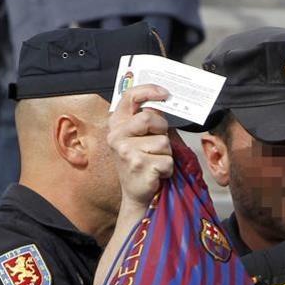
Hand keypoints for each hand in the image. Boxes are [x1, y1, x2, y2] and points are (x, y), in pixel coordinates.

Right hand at [107, 84, 172, 210]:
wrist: (136, 194)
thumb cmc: (141, 163)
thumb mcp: (140, 138)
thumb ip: (148, 120)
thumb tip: (163, 103)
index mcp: (117, 124)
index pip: (130, 96)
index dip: (149, 91)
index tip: (165, 93)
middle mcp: (117, 135)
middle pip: (150, 117)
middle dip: (162, 130)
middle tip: (159, 144)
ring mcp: (126, 151)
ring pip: (163, 142)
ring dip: (167, 154)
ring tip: (155, 162)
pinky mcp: (139, 165)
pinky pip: (167, 160)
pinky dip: (168, 169)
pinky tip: (157, 173)